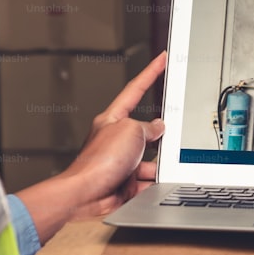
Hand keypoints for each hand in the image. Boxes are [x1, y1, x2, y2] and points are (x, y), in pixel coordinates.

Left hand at [16, 52, 166, 243]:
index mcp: (114, 119)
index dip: (150, 73)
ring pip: (152, 158)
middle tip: (166, 139)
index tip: (162, 59)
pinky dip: (152, 182)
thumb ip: (148, 126)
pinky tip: (150, 184)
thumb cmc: (98, 162)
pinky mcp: (127, 181)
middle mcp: (118, 139)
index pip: (135, 90)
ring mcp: (123, 161)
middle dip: (159, 138)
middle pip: (148, 131)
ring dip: (155, 165)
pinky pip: (149, 179)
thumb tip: (158, 129)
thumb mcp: (130, 131)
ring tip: (152, 169)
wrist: (87, 195)